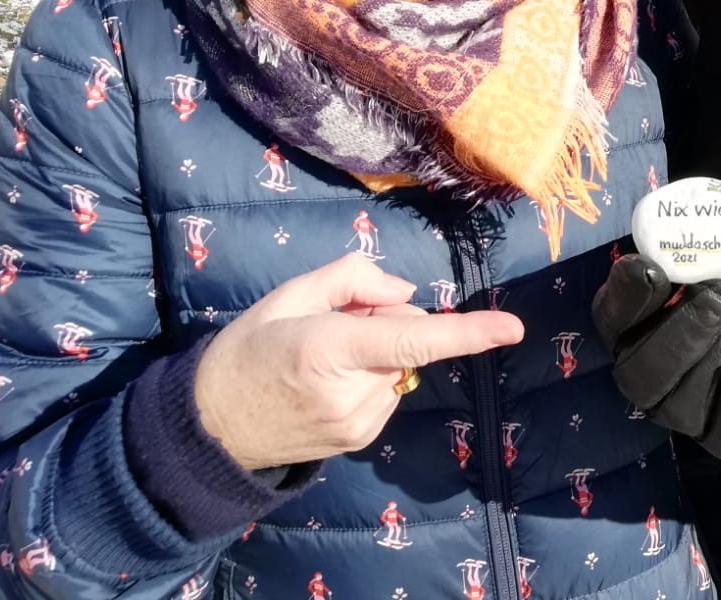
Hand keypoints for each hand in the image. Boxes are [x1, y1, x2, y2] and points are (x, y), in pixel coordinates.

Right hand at [195, 254, 522, 470]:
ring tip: (323, 359)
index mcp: (328, 347)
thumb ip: (353, 280)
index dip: (467, 333)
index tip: (511, 328)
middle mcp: (350, 391)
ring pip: (399, 366)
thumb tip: (407, 294)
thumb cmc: (248, 350)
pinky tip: (328, 383)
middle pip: (405, 339)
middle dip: (385, 321)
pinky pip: (387, 391)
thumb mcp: (289, 295)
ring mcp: (356, 424)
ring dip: (377, 353)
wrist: (209, 427)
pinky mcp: (358, 440)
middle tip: (332, 324)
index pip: (411, 338)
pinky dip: (370, 377)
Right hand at [592, 203, 720, 460]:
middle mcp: (657, 363)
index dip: (623, 297)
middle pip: (634, 371)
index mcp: (647, 313)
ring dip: (703, 360)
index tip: (651, 267)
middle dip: (673, 332)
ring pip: (670, 406)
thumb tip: (709, 220)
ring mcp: (692, 403)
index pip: (611, 315)